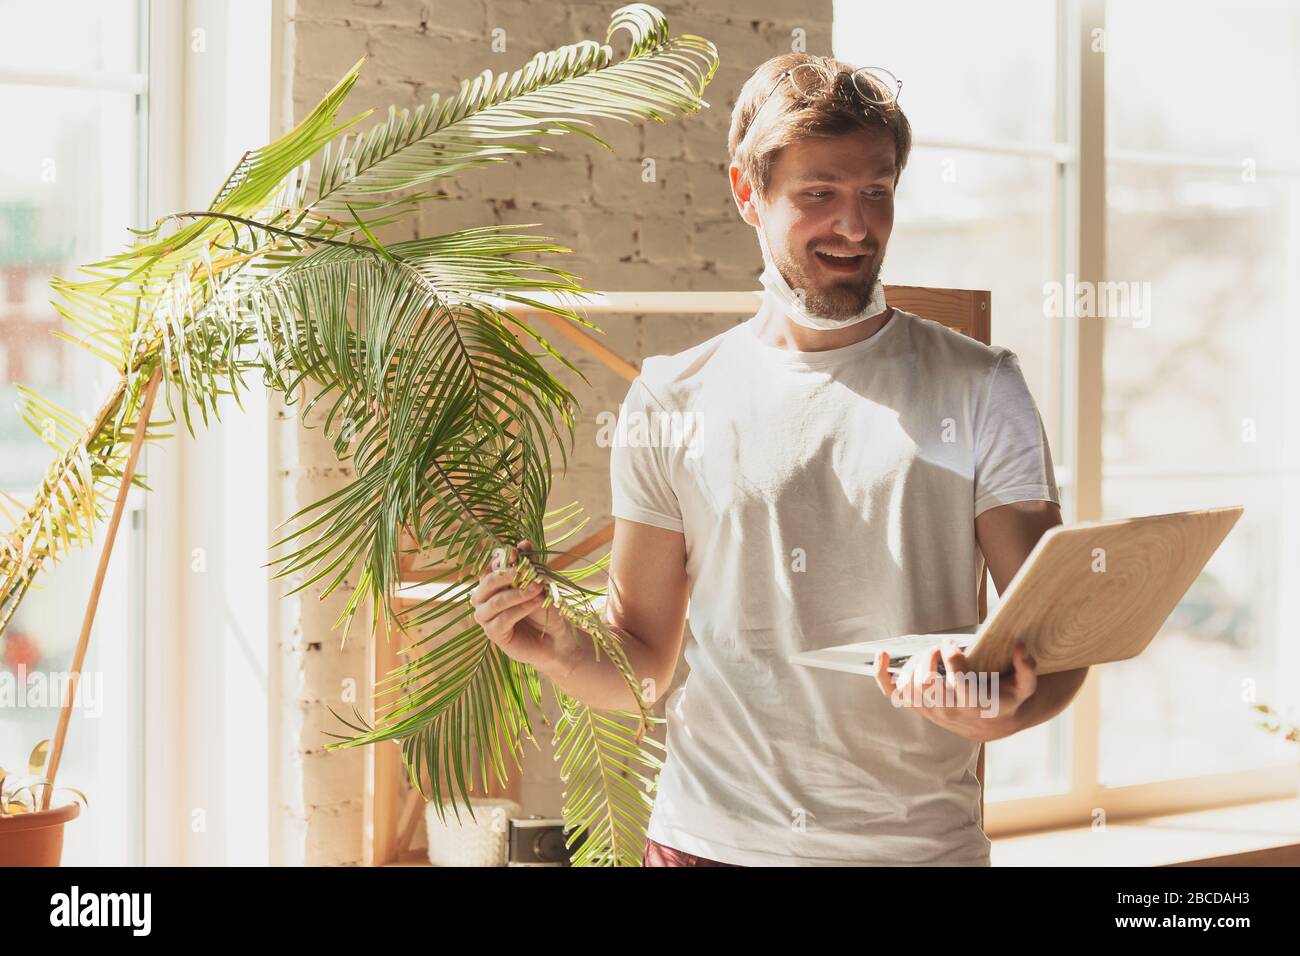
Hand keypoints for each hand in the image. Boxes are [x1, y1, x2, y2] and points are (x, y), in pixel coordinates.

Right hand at [470, 540, 571, 671]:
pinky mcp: (492, 633)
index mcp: (492, 581)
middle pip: (488, 582)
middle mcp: (483, 597)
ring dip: (517, 594)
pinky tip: (535, 603)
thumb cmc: (544, 606)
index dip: (502, 557)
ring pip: (495, 601)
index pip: (491, 565)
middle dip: (508, 575)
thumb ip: (530, 565)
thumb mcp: (539, 582)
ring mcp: (485, 616)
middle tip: (529, 572)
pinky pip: (501, 619)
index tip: (517, 552)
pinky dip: (519, 610)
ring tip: (538, 589)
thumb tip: (524, 543)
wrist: (555, 636)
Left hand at [872, 638, 1038, 741]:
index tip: (952, 644)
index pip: (957, 682)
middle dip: (929, 658)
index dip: (951, 657)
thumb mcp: (1025, 686)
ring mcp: (930, 710)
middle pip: (926, 683)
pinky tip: (882, 655)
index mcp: (974, 705)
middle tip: (939, 648)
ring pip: (909, 686)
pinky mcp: (918, 707)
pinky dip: (882, 674)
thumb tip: (1019, 647)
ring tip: (930, 656)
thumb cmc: (1007, 699)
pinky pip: (892, 692)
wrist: (990, 724)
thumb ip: (1027, 668)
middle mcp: (948, 710)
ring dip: (914, 664)